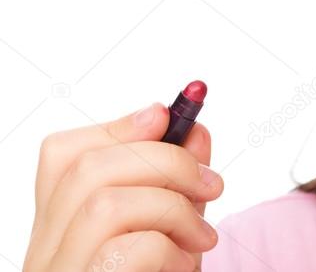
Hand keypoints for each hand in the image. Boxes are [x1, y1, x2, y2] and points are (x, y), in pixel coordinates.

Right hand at [23, 102, 222, 270]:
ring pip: (104, 204)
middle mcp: (45, 256)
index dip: (120, 126)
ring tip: (203, 234)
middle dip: (164, 161)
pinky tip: (187, 262)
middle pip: (87, 169)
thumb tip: (195, 131)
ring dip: (172, 206)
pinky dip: (171, 247)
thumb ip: (176, 183)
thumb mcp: (171, 231)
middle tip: (212, 184)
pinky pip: (128, 252)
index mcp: (59, 230)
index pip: (62, 156)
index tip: (168, 117)